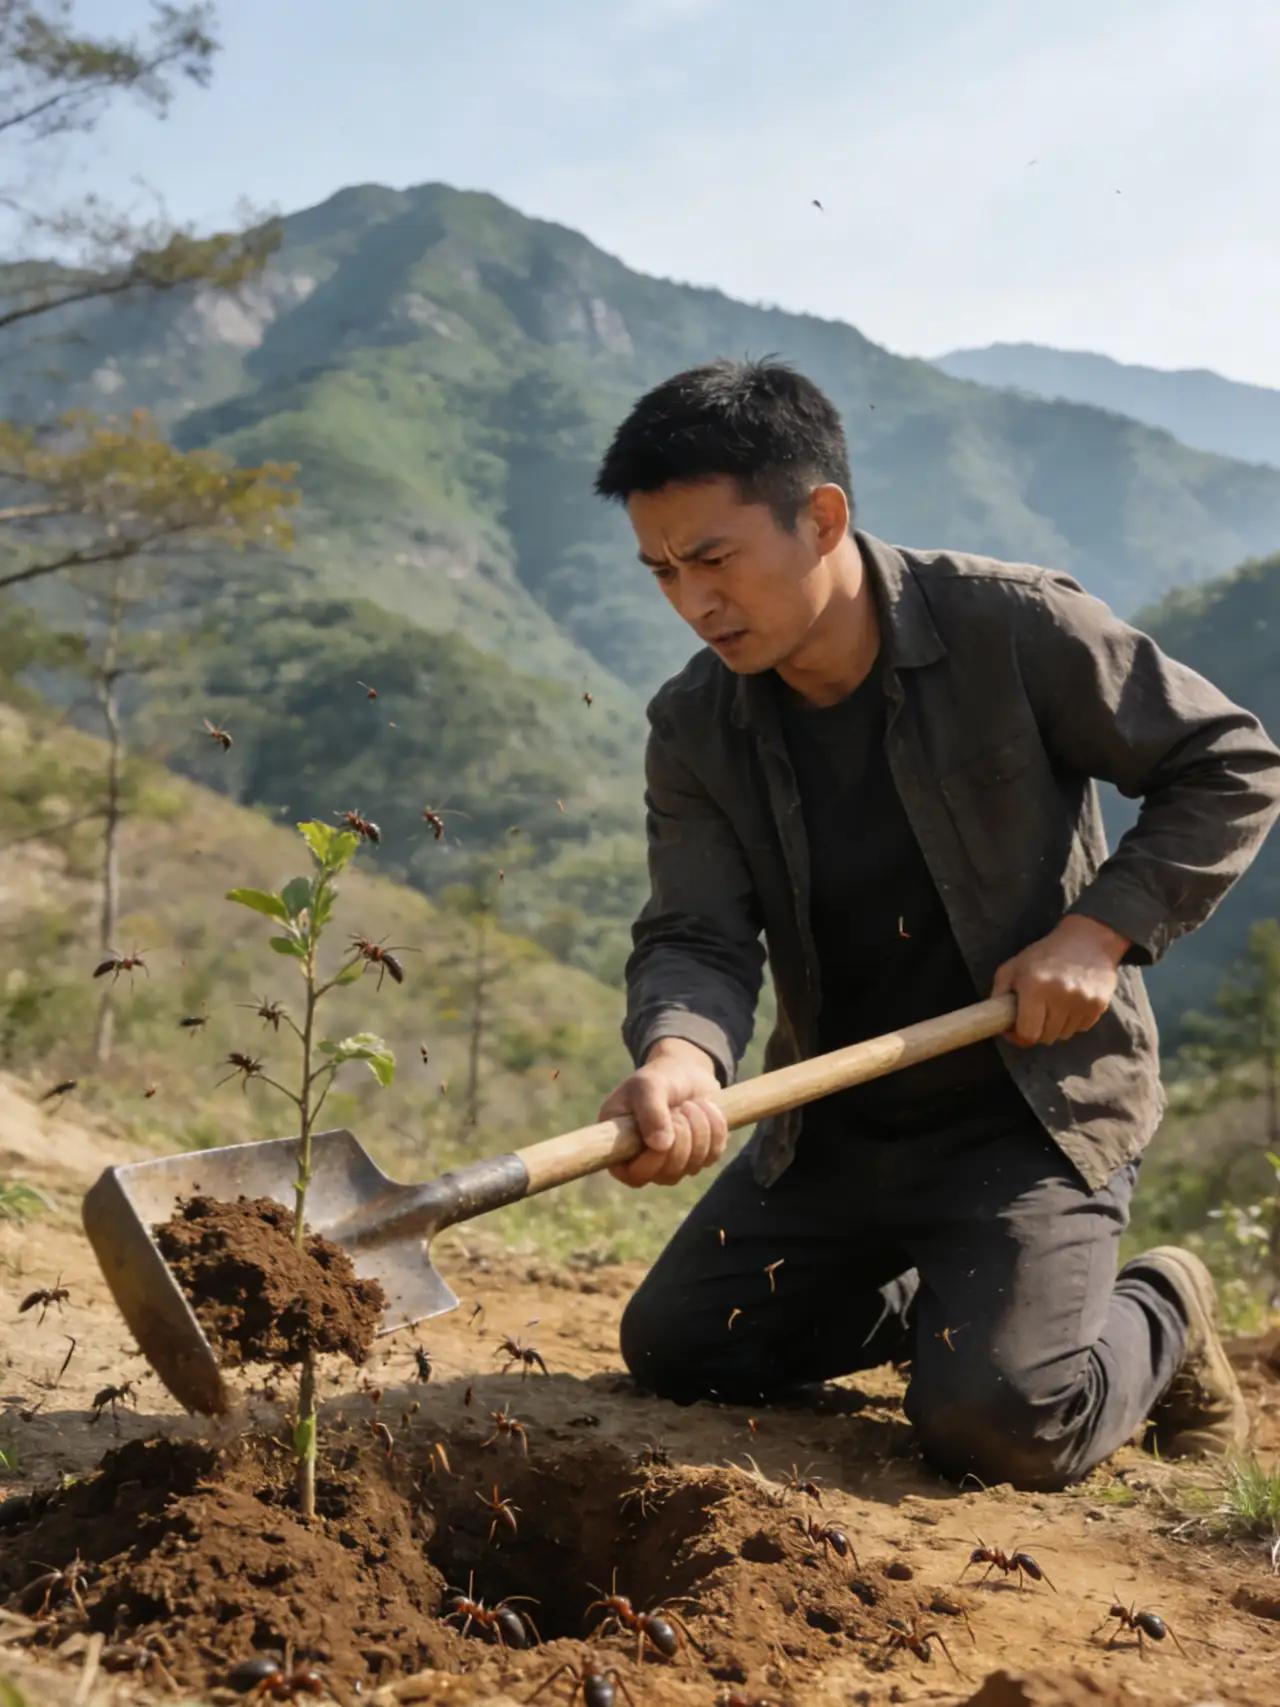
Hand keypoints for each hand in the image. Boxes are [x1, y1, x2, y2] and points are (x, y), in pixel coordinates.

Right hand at [598, 1036, 728, 1187]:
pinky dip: (715, 1128)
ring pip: (693, 1166)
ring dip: (699, 1128)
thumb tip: (661, 1146)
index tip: (664, 1136)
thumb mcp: (648, 1085)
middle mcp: (643, 1161)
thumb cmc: (658, 1078)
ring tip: (690, 1105)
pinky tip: (705, 1109)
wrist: (684, 1072)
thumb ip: (650, 1111)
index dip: (651, 1162)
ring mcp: (672, 1164)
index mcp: (620, 1146)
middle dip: (681, 1136)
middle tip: (680, 1108)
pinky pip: (713, 1155)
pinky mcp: (698, 1158)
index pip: (632, 1175)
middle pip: (667, 1174)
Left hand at [991, 914, 1129, 1047]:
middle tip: (1035, 1014)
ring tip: (1054, 1004)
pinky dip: (1073, 1021)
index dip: (1019, 1036)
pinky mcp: (1099, 1005)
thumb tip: (996, 1022)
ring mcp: (1082, 1002)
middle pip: (1046, 1038)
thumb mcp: (1014, 967)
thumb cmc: (1045, 954)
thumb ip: (999, 994)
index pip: (1028, 1033)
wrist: (1088, 939)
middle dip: (1037, 1030)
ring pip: (1063, 1035)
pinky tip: (1070, 1002)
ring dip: (1055, 1026)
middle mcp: (1060, 996)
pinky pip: (1081, 1029)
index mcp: (1035, 987)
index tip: (1016, 1029)